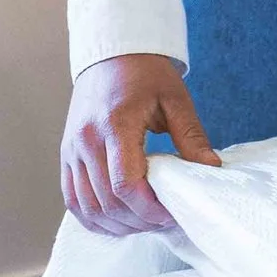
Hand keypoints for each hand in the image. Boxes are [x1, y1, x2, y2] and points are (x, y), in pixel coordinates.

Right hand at [60, 54, 219, 235]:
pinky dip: (92, 217)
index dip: (149, 209)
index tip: (171, 213)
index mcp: (115, 124)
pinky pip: (72, 198)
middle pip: (108, 201)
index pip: (125, 184)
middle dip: (139, 221)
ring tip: (145, 222)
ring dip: (117, 224)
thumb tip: (211, 168)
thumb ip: (191, 136)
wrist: (112, 53)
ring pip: (88, 206)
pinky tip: (115, 221)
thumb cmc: (144, 72)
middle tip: (165, 220)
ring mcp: (72, 149)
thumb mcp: (175, 98)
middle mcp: (86, 140)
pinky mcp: (66, 154)